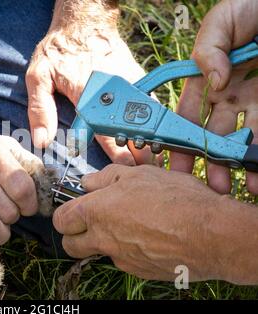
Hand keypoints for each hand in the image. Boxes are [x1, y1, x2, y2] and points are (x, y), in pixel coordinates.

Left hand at [26, 1, 154, 164]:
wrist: (83, 21)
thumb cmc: (59, 49)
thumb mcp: (39, 76)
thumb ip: (40, 110)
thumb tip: (43, 141)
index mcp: (87, 93)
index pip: (106, 130)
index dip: (118, 152)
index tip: (127, 168)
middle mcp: (112, 89)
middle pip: (132, 126)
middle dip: (142, 149)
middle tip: (148, 169)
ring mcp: (128, 81)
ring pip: (145, 114)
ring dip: (149, 136)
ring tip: (156, 156)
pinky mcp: (136, 75)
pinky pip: (147, 101)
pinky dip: (150, 118)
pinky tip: (152, 133)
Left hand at [53, 165, 226, 280]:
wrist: (211, 234)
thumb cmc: (175, 199)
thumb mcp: (138, 174)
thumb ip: (106, 178)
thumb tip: (88, 182)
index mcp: (96, 211)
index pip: (61, 219)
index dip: (65, 213)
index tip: (74, 207)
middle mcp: (102, 238)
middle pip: (70, 245)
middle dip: (74, 234)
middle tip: (91, 221)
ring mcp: (120, 258)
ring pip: (99, 252)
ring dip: (105, 241)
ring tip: (130, 224)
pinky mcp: (138, 271)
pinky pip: (124, 260)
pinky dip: (130, 250)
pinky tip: (150, 236)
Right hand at [170, 0, 257, 193]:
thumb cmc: (254, 6)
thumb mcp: (224, 19)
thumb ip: (208, 48)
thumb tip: (213, 81)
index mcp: (209, 76)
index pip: (187, 112)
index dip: (177, 136)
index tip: (169, 159)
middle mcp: (230, 93)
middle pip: (213, 133)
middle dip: (205, 160)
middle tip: (202, 185)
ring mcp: (255, 101)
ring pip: (241, 140)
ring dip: (233, 166)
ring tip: (230, 189)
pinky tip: (256, 176)